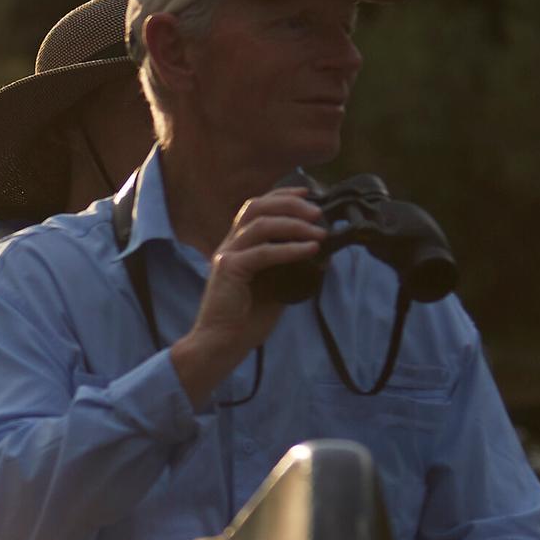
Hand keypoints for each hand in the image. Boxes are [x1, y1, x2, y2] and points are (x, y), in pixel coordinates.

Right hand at [171, 187, 324, 407]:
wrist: (220, 345)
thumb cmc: (244, 321)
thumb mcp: (273, 288)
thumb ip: (287, 268)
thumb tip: (318, 255)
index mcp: (236, 246)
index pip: (255, 207)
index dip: (281, 195)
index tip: (307, 194)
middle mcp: (229, 245)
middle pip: (257, 207)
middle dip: (290, 204)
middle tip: (317, 212)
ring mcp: (227, 255)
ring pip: (260, 224)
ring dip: (294, 224)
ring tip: (319, 231)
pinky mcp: (229, 270)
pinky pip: (264, 252)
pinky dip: (290, 249)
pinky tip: (310, 250)